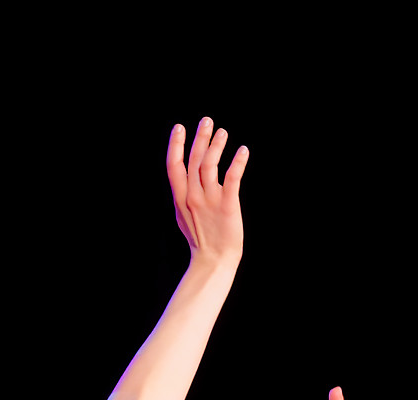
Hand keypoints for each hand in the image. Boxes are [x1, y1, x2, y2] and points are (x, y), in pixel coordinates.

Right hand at [166, 117, 245, 275]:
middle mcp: (192, 197)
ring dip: (216, 146)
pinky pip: (231, 179)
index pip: (174, 166)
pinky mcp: (227, 205)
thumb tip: (184, 176)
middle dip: (199, 138)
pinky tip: (243, 151)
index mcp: (180, 198)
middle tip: (207, 120)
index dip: (175, 145)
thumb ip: (183, 195)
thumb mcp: (184, 215)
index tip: (179, 127)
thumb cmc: (201, 239)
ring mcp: (209, 201)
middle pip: (193, 160)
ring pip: (210, 165)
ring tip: (223, 132)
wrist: (214, 260)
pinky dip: (237, 163)